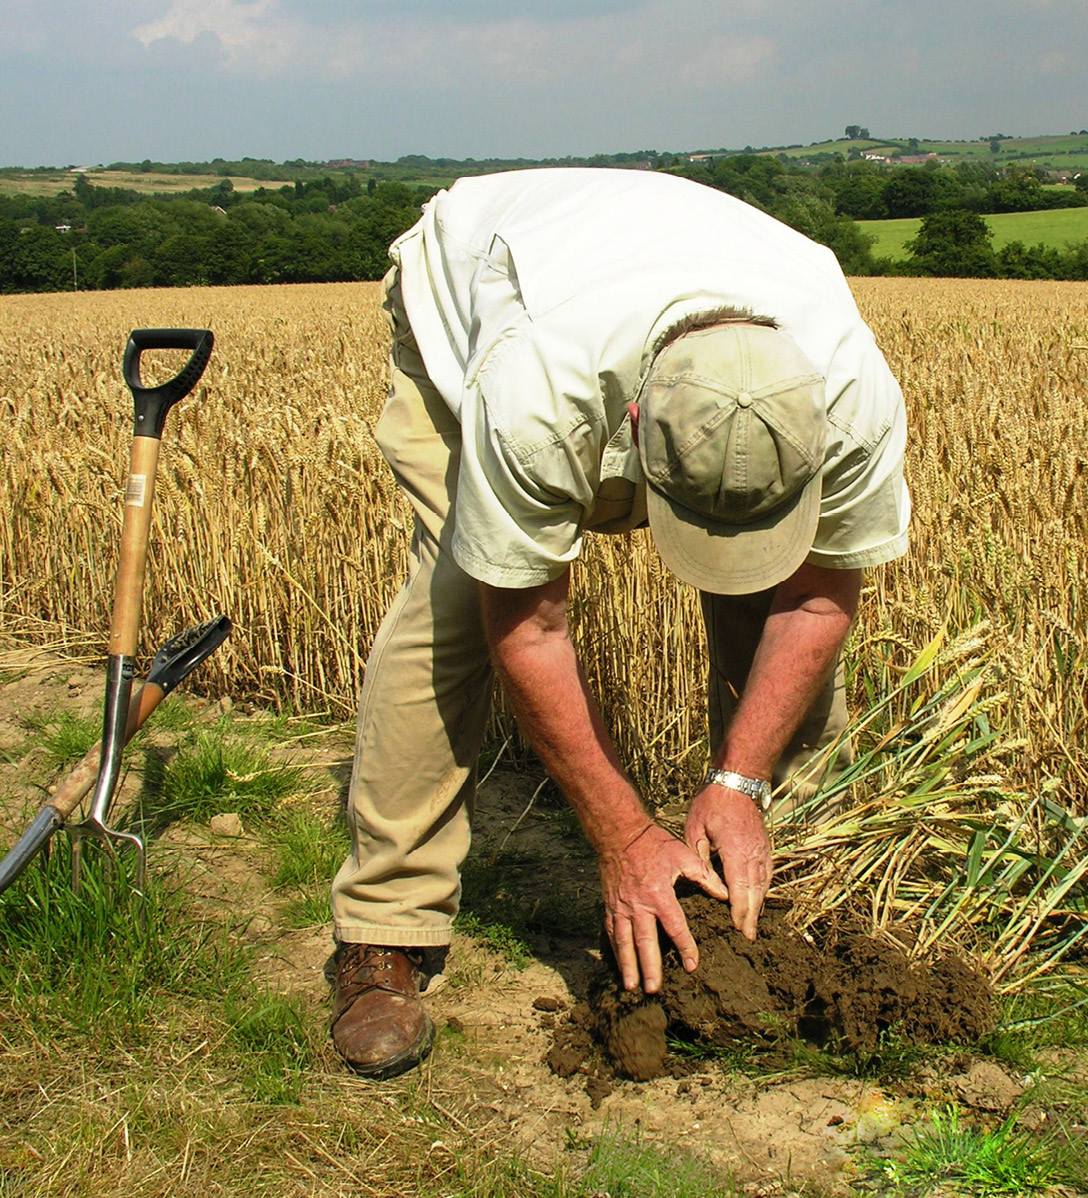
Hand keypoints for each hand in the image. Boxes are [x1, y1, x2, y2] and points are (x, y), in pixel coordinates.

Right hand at [599, 822, 730, 993]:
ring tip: (631, 986)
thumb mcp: (682, 856)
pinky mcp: (610, 904)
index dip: (686, 948)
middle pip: (645, 943)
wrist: (619, 832)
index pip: (675, 928)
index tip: (692, 965)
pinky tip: (619, 963)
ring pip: (624, 942)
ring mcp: (621, 906)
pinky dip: (615, 949)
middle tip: (654, 989)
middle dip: (649, 968)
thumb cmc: (653, 843)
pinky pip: (611, 931)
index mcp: (660, 895)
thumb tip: (725, 894)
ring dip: (628, 965)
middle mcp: (638, 905)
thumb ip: (704, 877)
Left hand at [685, 785, 771, 940]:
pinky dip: (764, 888)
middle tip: (748, 936)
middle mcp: (753, 853)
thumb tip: (709, 885)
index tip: (738, 927)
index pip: (739, 887)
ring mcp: (762, 849)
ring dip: (759, 904)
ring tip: (753, 924)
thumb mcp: (696, 828)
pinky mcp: (765, 846)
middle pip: (754, 890)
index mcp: (735, 850)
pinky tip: (759, 898)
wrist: (737, 782)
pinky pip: (767, 872)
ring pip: (763, 883)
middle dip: (751, 914)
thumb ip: (701, 858)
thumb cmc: (711, 803)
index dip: (740, 909)